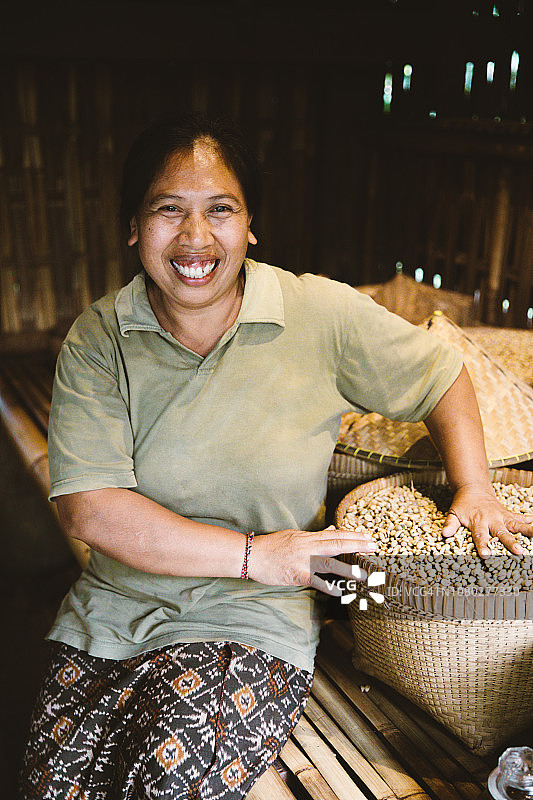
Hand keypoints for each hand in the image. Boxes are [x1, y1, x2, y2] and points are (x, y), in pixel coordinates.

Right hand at [247, 525, 377, 594]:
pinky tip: (339, 592)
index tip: (368, 537)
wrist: (252, 554)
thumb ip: (315, 534)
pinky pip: (315, 581)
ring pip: (330, 562)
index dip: (353, 536)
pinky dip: (327, 586)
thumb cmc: (272, 545)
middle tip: (374, 547)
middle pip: (337, 544)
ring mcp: (303, 560)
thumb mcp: (295, 535)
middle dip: (358, 546)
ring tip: (364, 574)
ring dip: (348, 568)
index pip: (336, 534)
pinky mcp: (296, 574)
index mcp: (308, 537)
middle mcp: (308, 546)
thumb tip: (332, 529)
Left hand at [442, 484, 532, 557]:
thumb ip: (450, 524)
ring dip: (526, 531)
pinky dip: (529, 520)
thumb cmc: (463, 505)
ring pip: (516, 524)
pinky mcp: (508, 514)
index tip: (486, 555)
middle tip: (518, 551)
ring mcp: (502, 516)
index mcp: (478, 522)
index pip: (480, 536)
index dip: (483, 546)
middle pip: (501, 532)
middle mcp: (492, 519)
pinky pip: (520, 517)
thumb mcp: (453, 513)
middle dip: (510, 542)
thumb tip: (444, 535)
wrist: (473, 489)